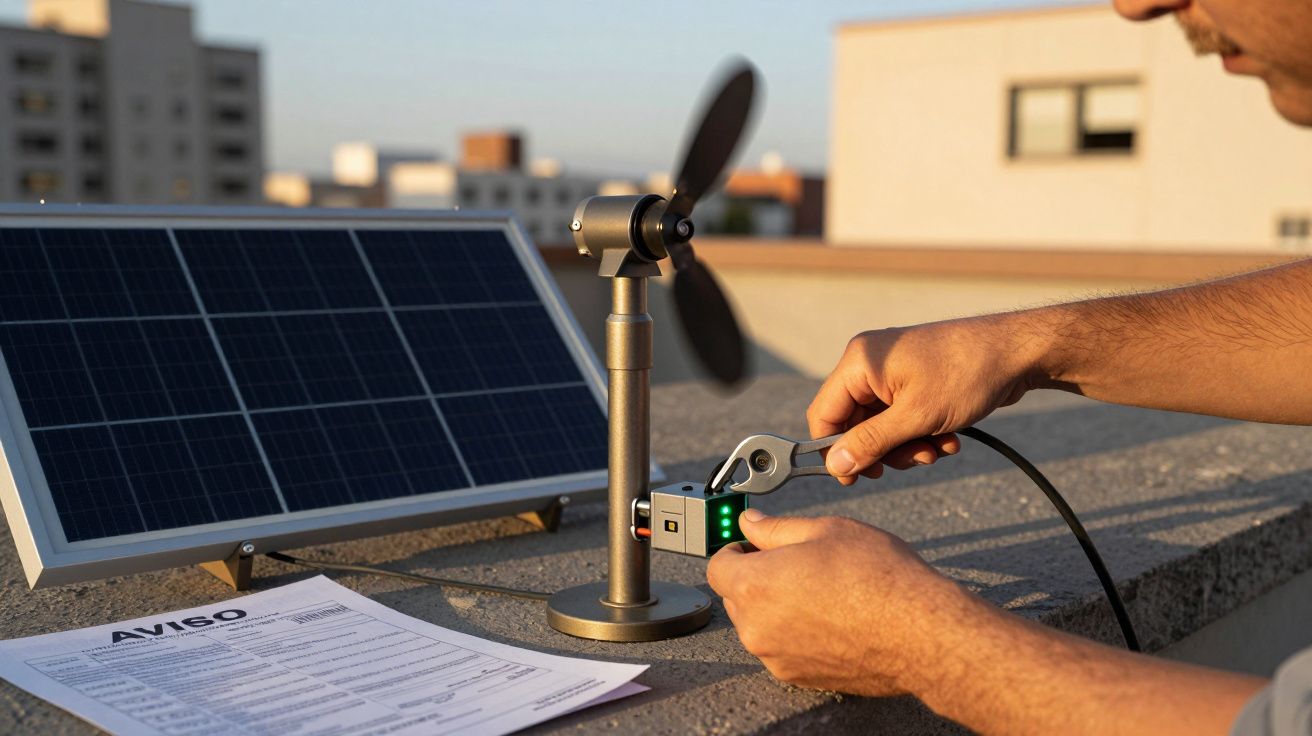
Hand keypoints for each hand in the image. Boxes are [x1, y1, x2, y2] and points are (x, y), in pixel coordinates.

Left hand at [706, 509, 980, 696]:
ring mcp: (776, 657)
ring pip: (759, 623)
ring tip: (820, 588)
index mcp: (755, 585)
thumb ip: (776, 528)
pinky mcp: (798, 677)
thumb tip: (749, 523)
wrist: (919, 632)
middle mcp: (757, 627)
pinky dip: (794, 631)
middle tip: (795, 562)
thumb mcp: (824, 531)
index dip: (734, 549)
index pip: (717, 566)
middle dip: (756, 576)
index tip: (752, 544)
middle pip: (736, 596)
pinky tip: (829, 615)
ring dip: (775, 605)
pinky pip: (781, 647)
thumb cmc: (878, 577)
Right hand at [809, 315, 1042, 483]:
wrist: (1018, 352)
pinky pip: (903, 418)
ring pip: (881, 426)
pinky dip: (922, 433)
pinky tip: (949, 437)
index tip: (854, 479)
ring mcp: (892, 372)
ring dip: (908, 446)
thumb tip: (835, 465)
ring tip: (939, 449)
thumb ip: (870, 443)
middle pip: (854, 424)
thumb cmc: (967, 373)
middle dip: (885, 450)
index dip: (834, 450)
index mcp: (859, 362)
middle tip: (915, 461)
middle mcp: (870, 363)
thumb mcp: (916, 417)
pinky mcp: (914, 381)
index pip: (824, 414)